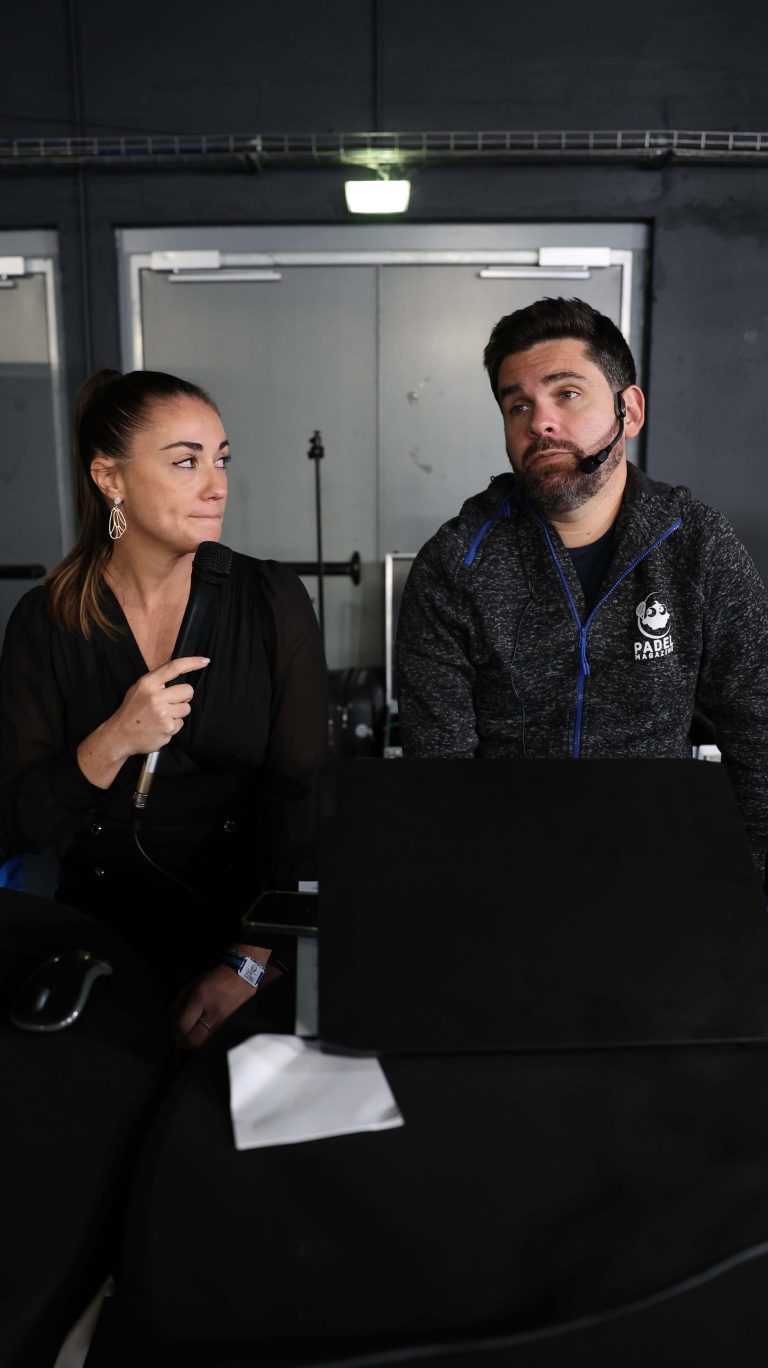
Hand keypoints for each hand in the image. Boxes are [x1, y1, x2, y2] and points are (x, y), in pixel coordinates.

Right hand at [76, 655, 208, 788]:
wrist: (119, 736)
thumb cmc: (131, 711)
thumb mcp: (139, 689)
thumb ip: (157, 682)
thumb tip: (179, 672)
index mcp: (148, 683)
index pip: (174, 667)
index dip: (192, 662)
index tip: (205, 661)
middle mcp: (156, 696)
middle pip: (188, 690)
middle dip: (183, 698)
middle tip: (170, 703)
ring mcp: (163, 713)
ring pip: (186, 708)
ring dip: (178, 713)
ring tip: (162, 717)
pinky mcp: (167, 728)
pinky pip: (181, 724)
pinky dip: (172, 726)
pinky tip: (159, 727)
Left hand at [172, 960, 280, 1049]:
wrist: (242, 975)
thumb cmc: (213, 979)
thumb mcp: (192, 986)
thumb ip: (179, 1004)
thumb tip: (170, 1022)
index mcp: (200, 998)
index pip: (183, 1025)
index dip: (174, 1033)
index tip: (171, 1033)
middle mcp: (214, 1011)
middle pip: (194, 1040)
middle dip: (183, 1043)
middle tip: (179, 1040)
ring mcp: (225, 1020)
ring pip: (205, 1044)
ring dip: (195, 1044)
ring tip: (191, 1039)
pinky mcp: (233, 1025)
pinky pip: (216, 1040)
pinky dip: (207, 1041)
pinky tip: (204, 1036)